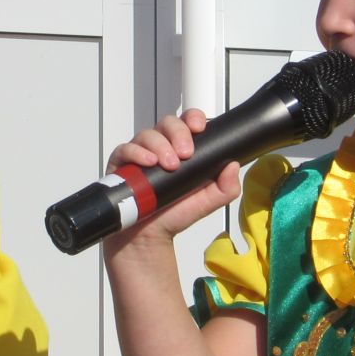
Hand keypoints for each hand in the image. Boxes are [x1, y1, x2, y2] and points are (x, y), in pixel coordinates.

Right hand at [101, 110, 242, 248]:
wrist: (149, 236)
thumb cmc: (174, 214)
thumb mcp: (207, 202)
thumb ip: (226, 188)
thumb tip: (233, 165)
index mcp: (182, 148)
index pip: (188, 123)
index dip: (194, 118)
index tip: (200, 128)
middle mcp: (161, 146)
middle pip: (168, 123)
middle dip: (179, 133)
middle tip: (186, 154)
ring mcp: (140, 153)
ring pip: (148, 134)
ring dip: (160, 146)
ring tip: (169, 165)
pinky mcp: (121, 164)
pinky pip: (125, 148)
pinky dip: (137, 152)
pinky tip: (148, 162)